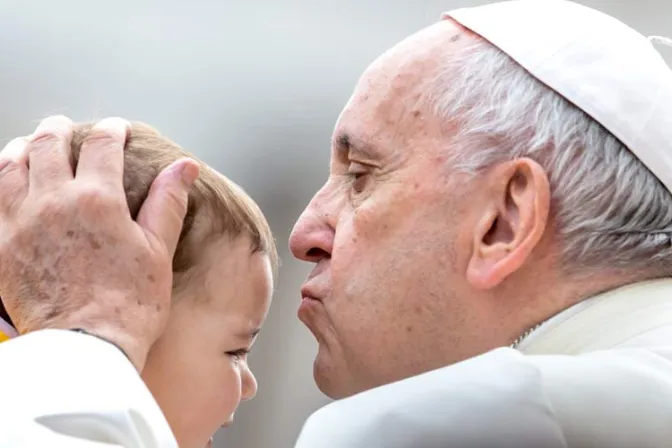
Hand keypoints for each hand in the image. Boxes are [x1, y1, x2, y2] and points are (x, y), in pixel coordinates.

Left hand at [0, 116, 198, 370]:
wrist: (86, 347)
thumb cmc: (129, 304)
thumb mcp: (158, 250)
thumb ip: (167, 201)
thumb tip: (183, 166)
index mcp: (98, 199)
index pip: (102, 145)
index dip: (112, 130)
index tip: (117, 129)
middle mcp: (54, 201)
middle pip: (48, 144)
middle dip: (60, 128)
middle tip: (66, 127)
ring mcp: (21, 222)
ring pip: (11, 165)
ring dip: (22, 148)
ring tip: (29, 145)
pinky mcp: (0, 246)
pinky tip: (5, 181)